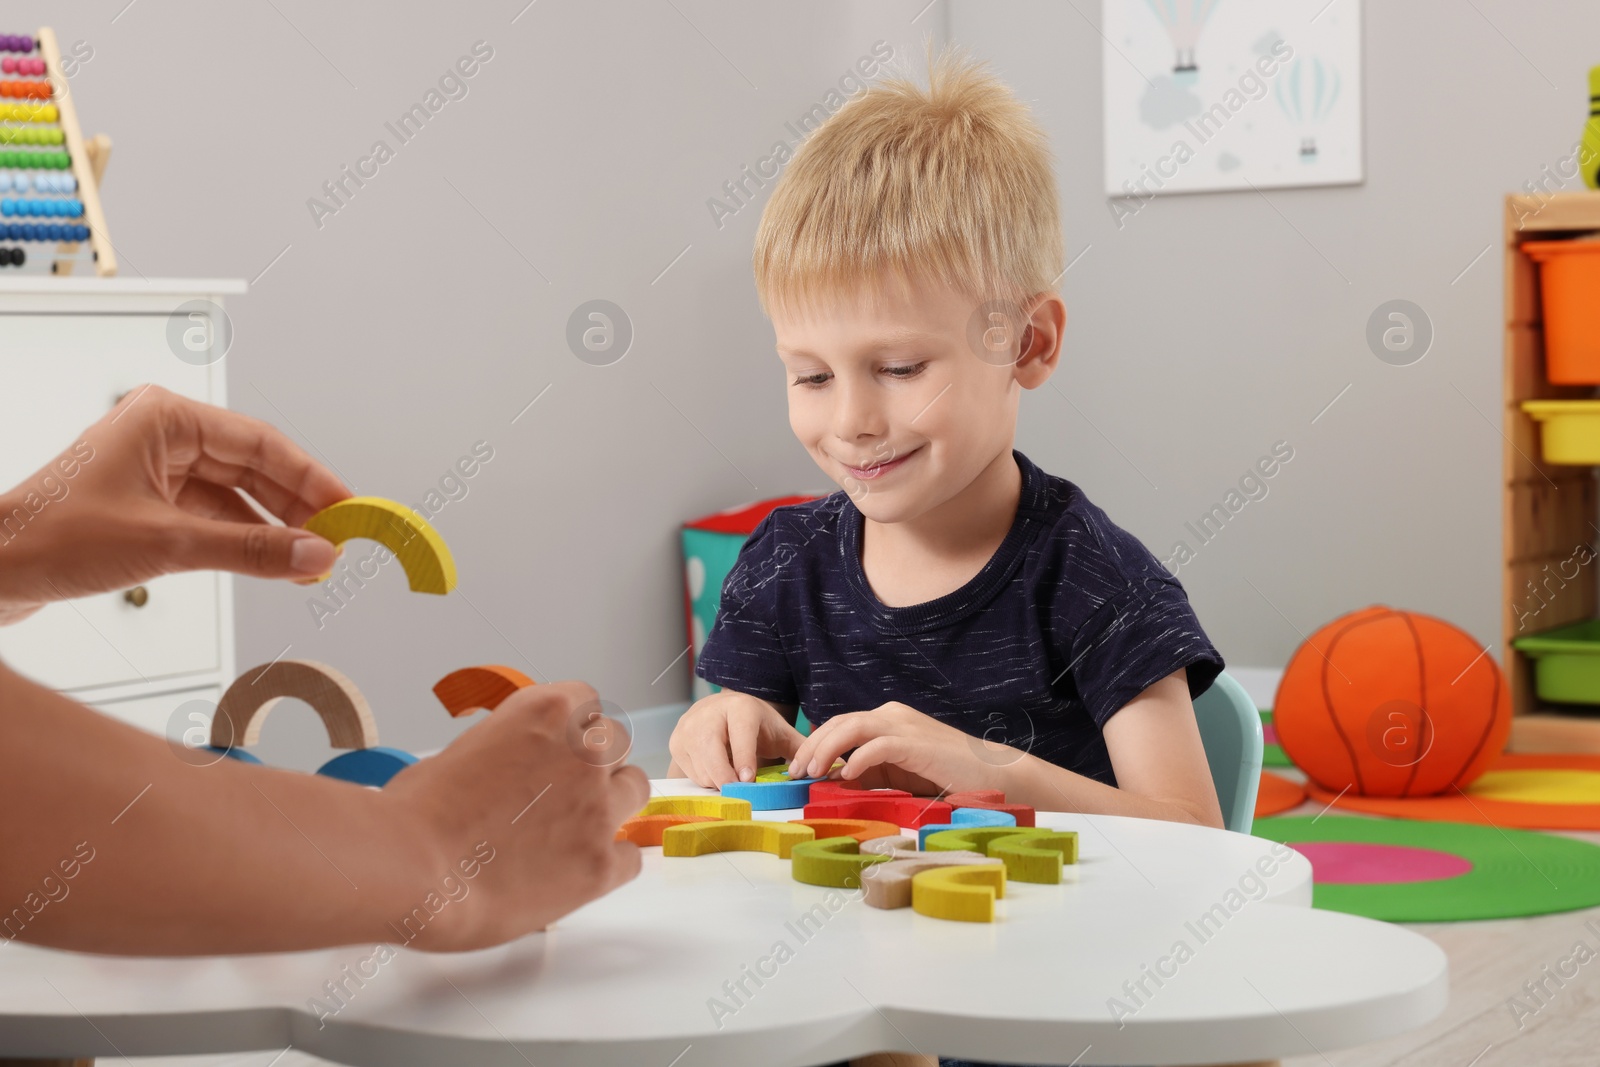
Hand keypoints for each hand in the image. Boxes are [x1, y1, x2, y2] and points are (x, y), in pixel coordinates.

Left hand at [0, 385, 349, 622]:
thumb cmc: (51, 538)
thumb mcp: (166, 543)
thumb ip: (249, 549)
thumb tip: (314, 554)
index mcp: (166, 418)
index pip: (261, 443)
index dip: (312, 478)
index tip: (348, 509)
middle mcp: (163, 436)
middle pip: (254, 467)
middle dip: (297, 507)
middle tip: (337, 540)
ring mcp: (154, 470)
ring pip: (236, 495)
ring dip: (273, 528)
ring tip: (311, 560)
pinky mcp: (146, 505)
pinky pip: (212, 516)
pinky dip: (243, 539)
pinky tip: (271, 562)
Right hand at [381, 680, 648, 949]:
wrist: (409, 867)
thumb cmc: (416, 812)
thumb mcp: (465, 748)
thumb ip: (510, 747)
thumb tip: (517, 766)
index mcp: (548, 711)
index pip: (587, 701)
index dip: (571, 728)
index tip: (558, 748)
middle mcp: (583, 751)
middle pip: (616, 743)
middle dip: (593, 764)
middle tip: (561, 793)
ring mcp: (598, 807)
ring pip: (635, 789)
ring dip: (611, 804)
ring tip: (574, 829)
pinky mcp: (600, 862)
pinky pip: (631, 856)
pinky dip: (609, 863)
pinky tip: (577, 872)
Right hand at [667, 689, 804, 786]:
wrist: (721, 709)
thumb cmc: (754, 725)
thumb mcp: (779, 732)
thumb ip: (801, 749)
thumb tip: (826, 769)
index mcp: (739, 707)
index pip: (739, 734)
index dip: (743, 757)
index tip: (747, 780)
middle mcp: (709, 713)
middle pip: (712, 752)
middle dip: (726, 777)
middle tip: (741, 793)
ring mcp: (688, 728)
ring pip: (701, 768)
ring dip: (719, 781)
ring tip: (732, 776)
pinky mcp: (675, 743)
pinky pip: (691, 773)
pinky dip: (706, 780)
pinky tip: (717, 771)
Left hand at [787, 701, 1010, 794]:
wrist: (993, 771)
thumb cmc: (946, 774)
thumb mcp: (899, 773)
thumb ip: (870, 772)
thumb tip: (833, 781)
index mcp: (886, 719)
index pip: (839, 724)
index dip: (814, 743)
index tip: (796, 768)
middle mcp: (892, 715)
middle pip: (839, 721)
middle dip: (811, 745)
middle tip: (794, 771)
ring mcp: (904, 726)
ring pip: (852, 727)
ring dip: (826, 749)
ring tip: (812, 772)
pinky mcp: (916, 743)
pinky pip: (878, 745)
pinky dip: (858, 758)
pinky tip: (846, 776)